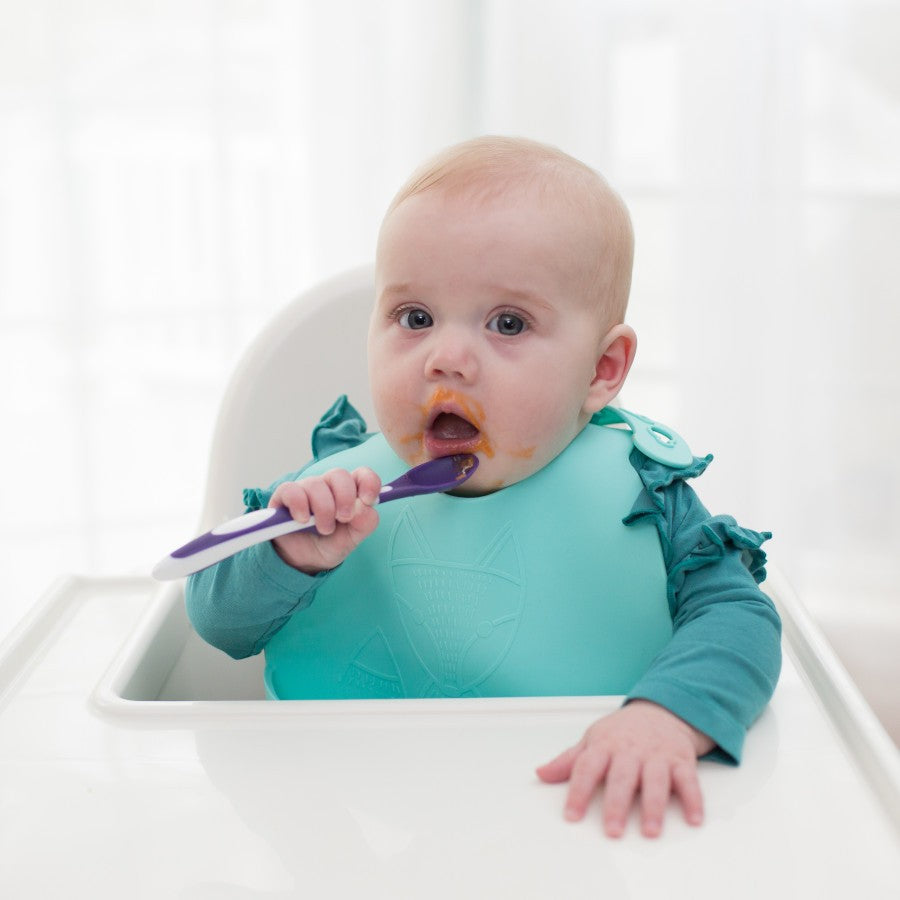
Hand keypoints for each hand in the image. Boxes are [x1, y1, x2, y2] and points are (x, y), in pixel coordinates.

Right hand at [268, 467, 380, 573]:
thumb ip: (364, 523)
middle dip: (345, 497)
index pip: (362, 475)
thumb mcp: (352, 539)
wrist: (303, 561)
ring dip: (323, 509)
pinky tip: (302, 520)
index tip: (369, 500)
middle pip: (339, 475)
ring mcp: (306, 489)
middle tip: (344, 518)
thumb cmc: (330, 543)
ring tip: (325, 529)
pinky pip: (291, 490)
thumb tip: (364, 507)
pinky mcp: (284, 496)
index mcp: (349, 492)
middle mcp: (328, 486)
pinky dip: (299, 505)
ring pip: (316, 484)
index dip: (368, 482)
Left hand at [536, 700, 714, 837]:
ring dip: (654, 806)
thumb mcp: (593, 740)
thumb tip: (541, 773)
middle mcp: (631, 751)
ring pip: (655, 780)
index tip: (571, 815)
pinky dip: (693, 799)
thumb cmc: (622, 732)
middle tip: (612, 830)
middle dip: (617, 804)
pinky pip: (688, 780)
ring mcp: (657, 756)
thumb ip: (569, 761)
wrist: (661, 710)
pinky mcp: (681, 761)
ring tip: (651, 830)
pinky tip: (693, 819)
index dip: (578, 791)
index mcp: (605, 746)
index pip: (587, 768)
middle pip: (622, 777)